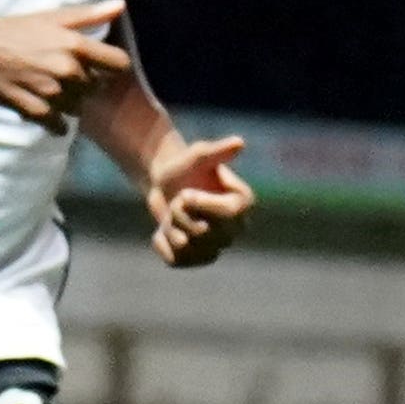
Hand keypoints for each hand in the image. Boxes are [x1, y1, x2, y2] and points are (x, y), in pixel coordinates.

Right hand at [0, 0, 132, 127]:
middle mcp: (68, 72)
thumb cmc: (11, 29)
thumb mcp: (50, 17)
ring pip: (79, 106)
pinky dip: (57, 121)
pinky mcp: (35, 111)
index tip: (101, 63)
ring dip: (72, 100)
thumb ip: (89, 14)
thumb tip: (121, 5)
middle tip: (68, 74)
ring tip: (55, 89)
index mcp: (75, 46)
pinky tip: (48, 110)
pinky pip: (60, 125)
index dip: (113, 64)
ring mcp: (52, 94)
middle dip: (88, 81)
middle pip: (98, 87)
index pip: (119, 64)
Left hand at [145, 131, 254, 266]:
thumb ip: (217, 151)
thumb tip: (239, 143)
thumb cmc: (185, 166)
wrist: (165, 183)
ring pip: (186, 247)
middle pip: (203, 232)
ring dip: (170, 227)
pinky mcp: (196, 259)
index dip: (202, 205)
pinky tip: (164, 229)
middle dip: (180, 212)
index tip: (185, 194)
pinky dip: (162, 243)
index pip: (229, 214)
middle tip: (178, 199)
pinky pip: (175, 260)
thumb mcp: (198, 155)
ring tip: (173, 214)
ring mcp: (216, 247)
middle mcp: (235, 229)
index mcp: (243, 203)